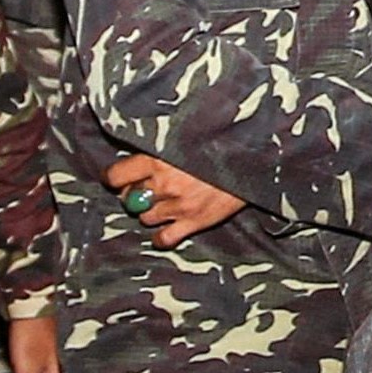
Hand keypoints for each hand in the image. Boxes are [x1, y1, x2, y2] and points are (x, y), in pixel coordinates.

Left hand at [107, 152, 245, 248]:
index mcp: (158, 159)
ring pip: (145, 217)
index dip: (115, 177)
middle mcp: (164, 184)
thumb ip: (162, 145)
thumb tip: (141, 153)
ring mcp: (178, 205)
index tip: (119, 177)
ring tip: (165, 202)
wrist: (256, 156)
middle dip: (135, 194)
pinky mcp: (195, 221)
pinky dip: (162, 236)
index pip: (116, 176)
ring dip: (151, 212)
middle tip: (148, 187)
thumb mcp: (188, 134)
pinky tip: (168, 228)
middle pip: (129, 198)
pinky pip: (164, 238)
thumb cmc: (223, 141)